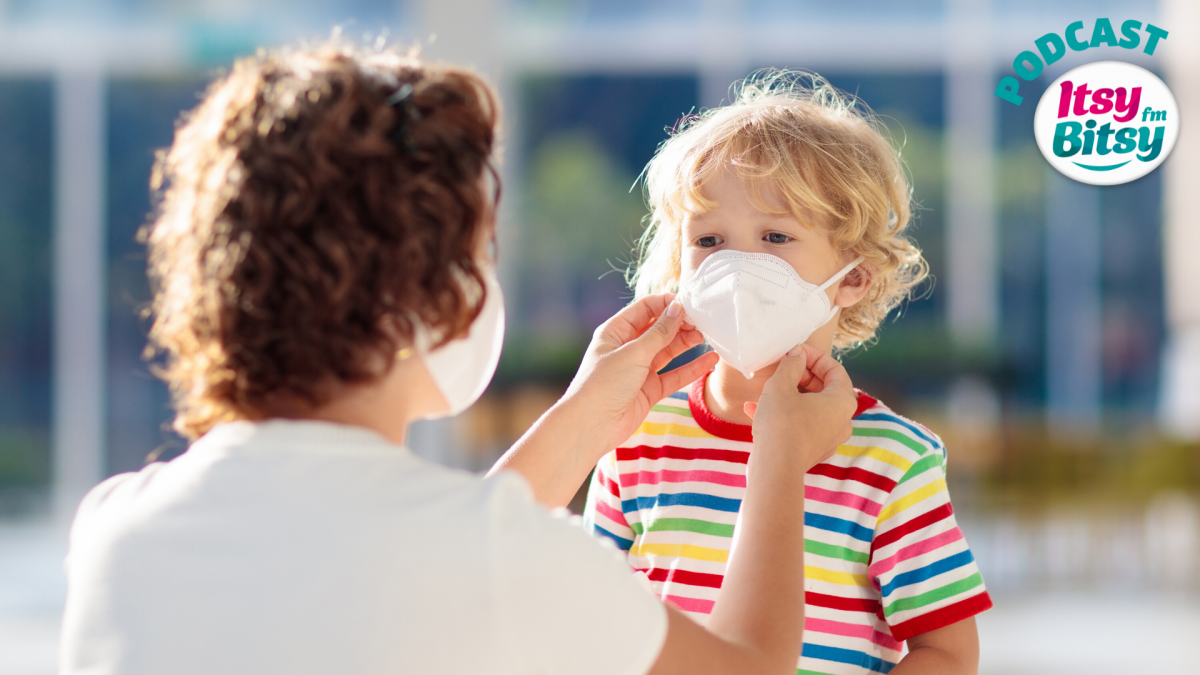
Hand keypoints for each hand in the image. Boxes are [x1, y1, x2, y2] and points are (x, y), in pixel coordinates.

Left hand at [566, 293, 719, 450]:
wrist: (591, 426)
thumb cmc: (603, 384)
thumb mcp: (632, 353)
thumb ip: (658, 332)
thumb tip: (677, 308)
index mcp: (615, 332)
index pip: (645, 309)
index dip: (666, 304)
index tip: (689, 304)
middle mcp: (627, 348)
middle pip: (658, 329)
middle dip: (680, 324)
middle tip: (703, 321)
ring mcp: (639, 369)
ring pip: (668, 351)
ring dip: (687, 343)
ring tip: (708, 335)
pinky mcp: (649, 390)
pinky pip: (674, 375)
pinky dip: (691, 368)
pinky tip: (710, 360)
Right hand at [745, 343, 855, 471]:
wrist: (774, 469)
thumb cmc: (781, 424)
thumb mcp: (781, 386)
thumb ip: (791, 365)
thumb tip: (797, 354)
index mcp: (842, 402)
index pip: (835, 369)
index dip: (814, 356)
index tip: (795, 351)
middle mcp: (841, 421)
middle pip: (824, 389)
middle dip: (801, 375)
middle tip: (782, 367)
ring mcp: (827, 438)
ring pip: (809, 408)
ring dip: (788, 394)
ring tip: (766, 388)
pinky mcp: (811, 451)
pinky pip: (799, 425)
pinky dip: (782, 415)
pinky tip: (754, 409)